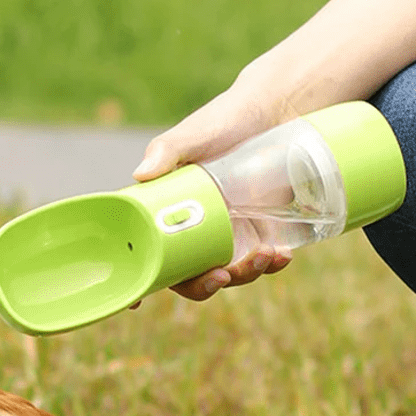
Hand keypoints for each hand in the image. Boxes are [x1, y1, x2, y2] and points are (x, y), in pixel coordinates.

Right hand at [131, 76, 293, 300]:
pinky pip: (260, 262)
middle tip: (220, 276)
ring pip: (225, 274)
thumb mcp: (192, 135)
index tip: (133, 304)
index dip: (137, 282)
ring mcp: (225, 236)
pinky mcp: (258, 233)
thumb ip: (166, 151)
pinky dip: (271, 265)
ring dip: (242, 276)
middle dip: (202, 286)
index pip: (143, 253)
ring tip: (265, 255)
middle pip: (185, 277)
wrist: (276, 111)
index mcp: (163, 214)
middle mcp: (190, 231)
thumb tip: (141, 174)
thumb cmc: (224, 120)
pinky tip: (282, 255)